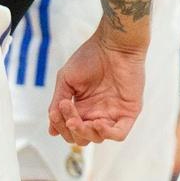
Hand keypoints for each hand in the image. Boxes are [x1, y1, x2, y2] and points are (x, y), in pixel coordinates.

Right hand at [48, 24, 145, 146]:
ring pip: (98, 138)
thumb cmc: (90, 55)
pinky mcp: (128, 112)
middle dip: (73, 131)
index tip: (57, 110)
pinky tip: (97, 122)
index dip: (62, 126)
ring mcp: (113, 113)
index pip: (71, 129)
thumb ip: (58, 103)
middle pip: (83, 137)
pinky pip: (119, 133)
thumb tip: (51, 131)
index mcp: (84, 107)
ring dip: (86, 133)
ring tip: (79, 120)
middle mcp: (98, 112)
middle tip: (69, 114)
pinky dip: (107, 134)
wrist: (114, 42)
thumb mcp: (66, 79)